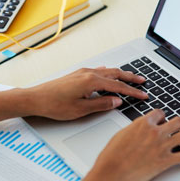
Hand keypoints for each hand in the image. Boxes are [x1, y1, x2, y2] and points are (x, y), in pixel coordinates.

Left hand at [26, 67, 147, 120]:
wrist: (35, 98)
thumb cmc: (55, 105)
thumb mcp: (81, 110)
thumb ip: (101, 105)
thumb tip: (116, 101)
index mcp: (91, 82)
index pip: (118, 86)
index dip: (132, 91)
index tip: (143, 94)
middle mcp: (88, 74)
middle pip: (115, 74)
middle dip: (130, 78)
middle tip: (143, 81)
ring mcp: (81, 72)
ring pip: (106, 71)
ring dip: (120, 74)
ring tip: (130, 77)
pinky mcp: (76, 74)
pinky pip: (97, 71)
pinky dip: (107, 72)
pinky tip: (108, 73)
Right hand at [52, 110, 179, 180]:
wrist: (112, 172)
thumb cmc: (112, 156)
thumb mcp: (121, 134)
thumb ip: (134, 129)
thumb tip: (140, 129)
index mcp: (143, 124)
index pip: (160, 113)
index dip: (162, 116)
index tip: (162, 119)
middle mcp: (155, 132)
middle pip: (177, 121)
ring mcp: (163, 147)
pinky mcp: (167, 161)